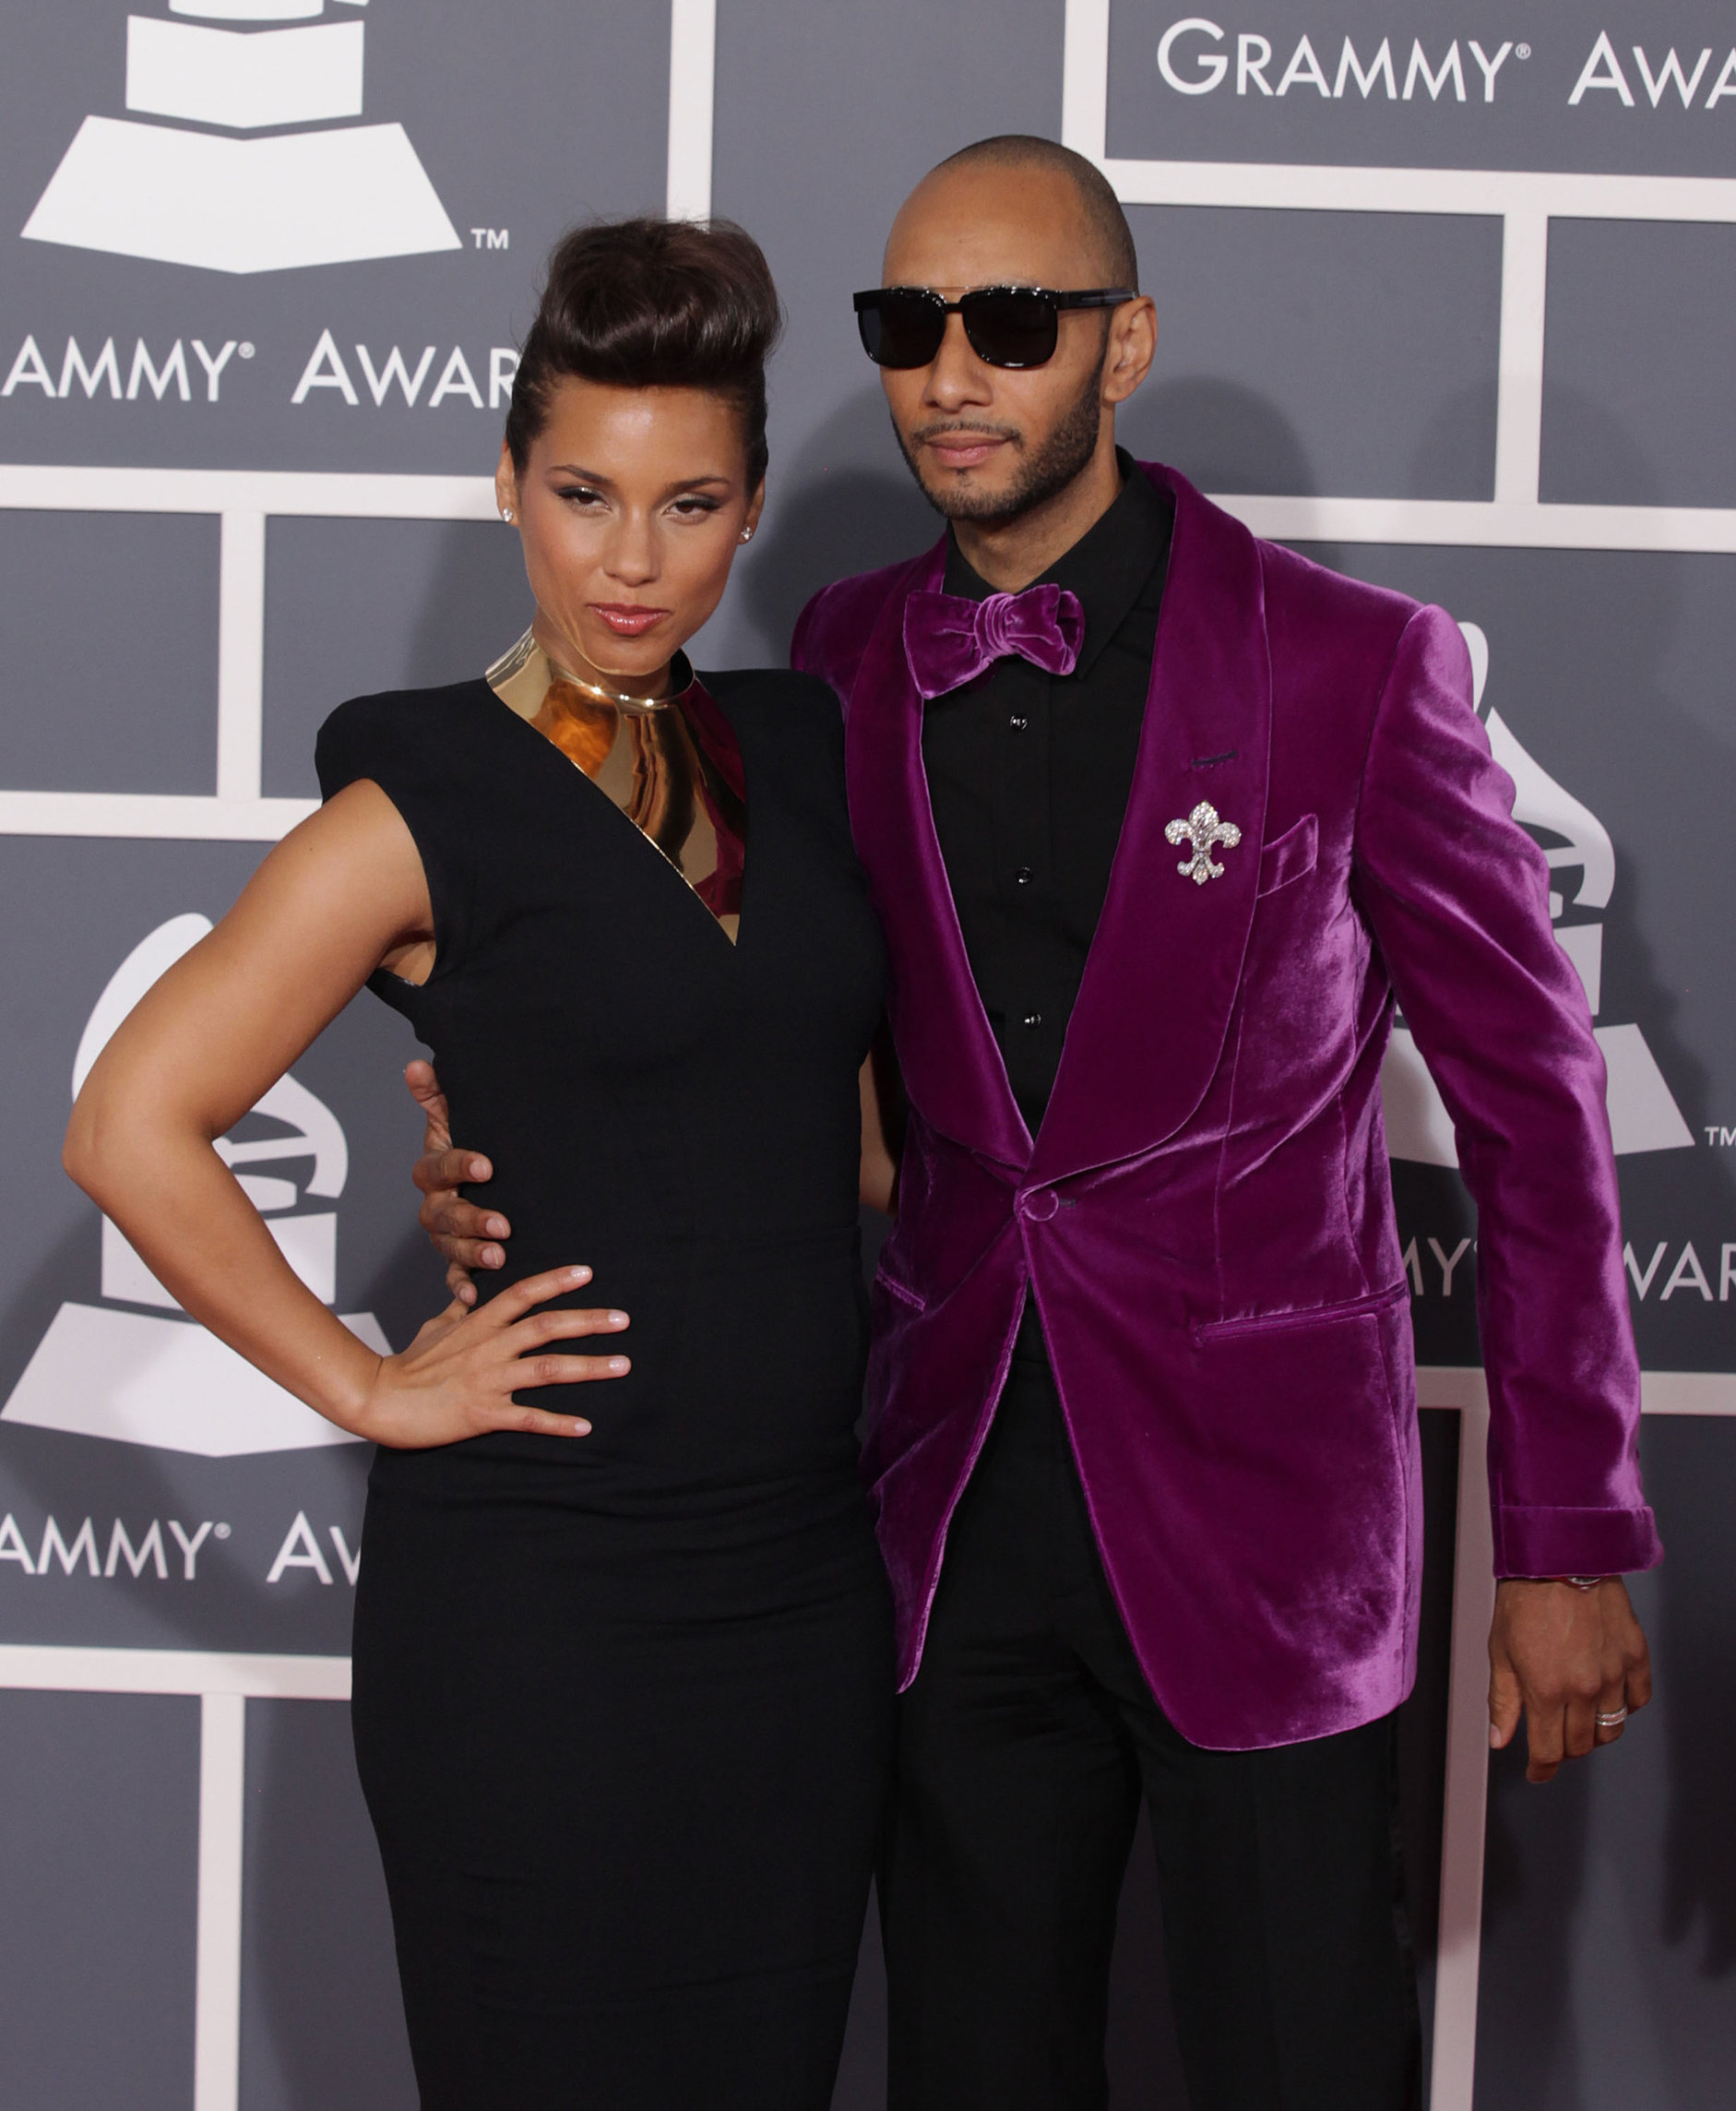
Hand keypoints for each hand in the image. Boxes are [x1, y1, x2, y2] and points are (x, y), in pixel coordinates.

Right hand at [353, 1263, 627, 1447]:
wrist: (380, 1399)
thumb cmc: (406, 1364)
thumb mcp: (435, 1327)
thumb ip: (458, 1310)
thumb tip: (467, 1293)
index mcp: (479, 1323)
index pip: (523, 1293)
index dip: (555, 1281)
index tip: (587, 1272)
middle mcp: (490, 1347)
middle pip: (546, 1326)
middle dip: (588, 1321)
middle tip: (623, 1318)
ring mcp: (488, 1380)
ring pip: (547, 1369)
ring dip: (588, 1367)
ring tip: (622, 1364)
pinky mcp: (484, 1413)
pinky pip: (528, 1418)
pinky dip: (558, 1422)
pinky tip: (586, 1425)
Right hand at [406, 1058, 511, 1305]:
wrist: (493, 1183)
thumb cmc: (475, 1149)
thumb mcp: (459, 1120)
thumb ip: (437, 1096)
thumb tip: (416, 1064)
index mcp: (435, 1171)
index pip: (441, 1167)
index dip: (461, 1165)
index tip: (488, 1165)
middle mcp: (436, 1205)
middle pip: (445, 1215)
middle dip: (473, 1219)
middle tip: (502, 1225)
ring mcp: (446, 1237)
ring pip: (452, 1248)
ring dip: (473, 1255)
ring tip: (500, 1257)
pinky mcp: (458, 1263)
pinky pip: (454, 1280)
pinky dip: (462, 1290)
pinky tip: (475, 1297)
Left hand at [1488, 1577, 1652, 1783]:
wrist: (1560, 1557)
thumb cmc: (1524, 1599)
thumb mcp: (1500, 1651)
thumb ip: (1503, 1701)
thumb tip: (1500, 1740)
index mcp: (1546, 1690)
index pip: (1549, 1751)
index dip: (1542, 1769)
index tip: (1538, 1773)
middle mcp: (1585, 1689)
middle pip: (1581, 1745)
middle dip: (1563, 1750)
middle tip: (1552, 1739)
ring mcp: (1614, 1674)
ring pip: (1611, 1729)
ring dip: (1593, 1733)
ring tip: (1577, 1720)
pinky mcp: (1635, 1656)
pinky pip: (1637, 1700)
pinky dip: (1623, 1707)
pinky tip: (1607, 1697)